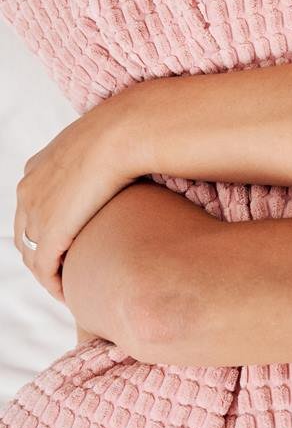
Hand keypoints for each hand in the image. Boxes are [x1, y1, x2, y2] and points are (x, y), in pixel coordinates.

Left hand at [13, 93, 140, 301]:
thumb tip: (129, 167)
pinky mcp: (49, 233)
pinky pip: (44, 269)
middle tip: (66, 272)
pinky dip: (54, 284)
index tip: (69, 245)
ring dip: (48, 274)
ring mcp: (35, 212)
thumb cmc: (127, 135)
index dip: (47, 230)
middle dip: (42, 256)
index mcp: (37, 168)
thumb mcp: (104, 145)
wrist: (123, 134)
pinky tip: (71, 293)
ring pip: (31, 255)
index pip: (31, 209)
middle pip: (25, 234)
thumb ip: (102, 161)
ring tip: (71, 287)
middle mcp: (28, 190)